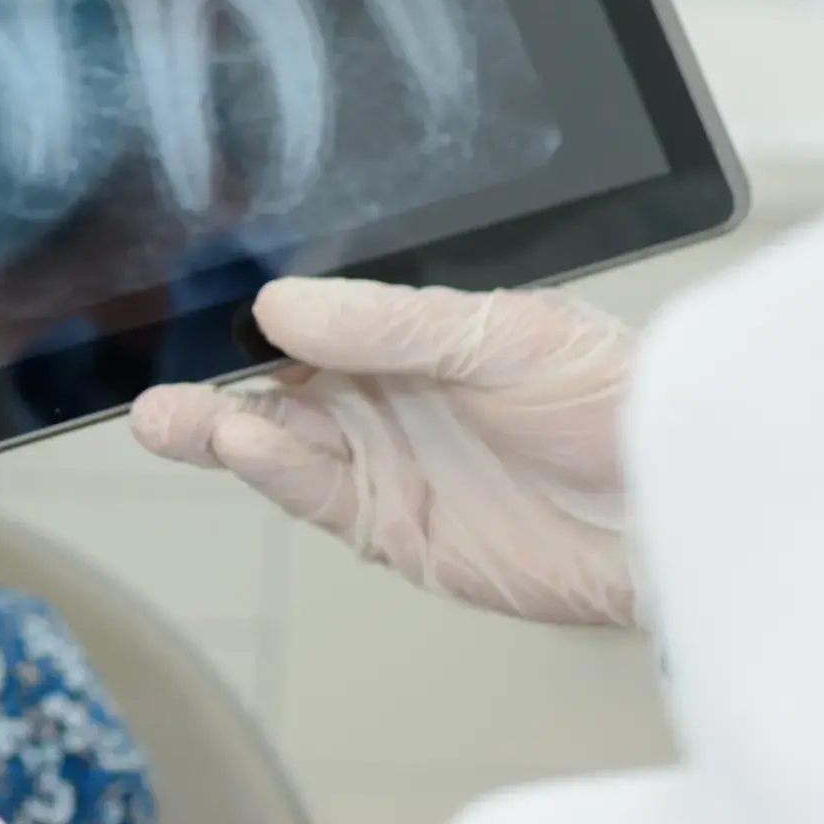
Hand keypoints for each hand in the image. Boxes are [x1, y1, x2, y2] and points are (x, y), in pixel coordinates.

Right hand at [133, 278, 639, 626]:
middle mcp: (388, 394)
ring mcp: (386, 462)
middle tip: (144, 371)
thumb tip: (283, 305)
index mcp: (414, 332)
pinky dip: (272, 471)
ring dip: (218, 427)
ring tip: (163, 416)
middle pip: (275, 380)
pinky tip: (239, 442)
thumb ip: (390, 324)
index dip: (249, 310)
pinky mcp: (392, 529)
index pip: (313, 314)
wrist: (678, 517)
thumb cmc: (618, 404)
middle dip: (209, 375)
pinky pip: (314, 495)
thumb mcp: (506, 336)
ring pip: (278, 441)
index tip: (186, 295)